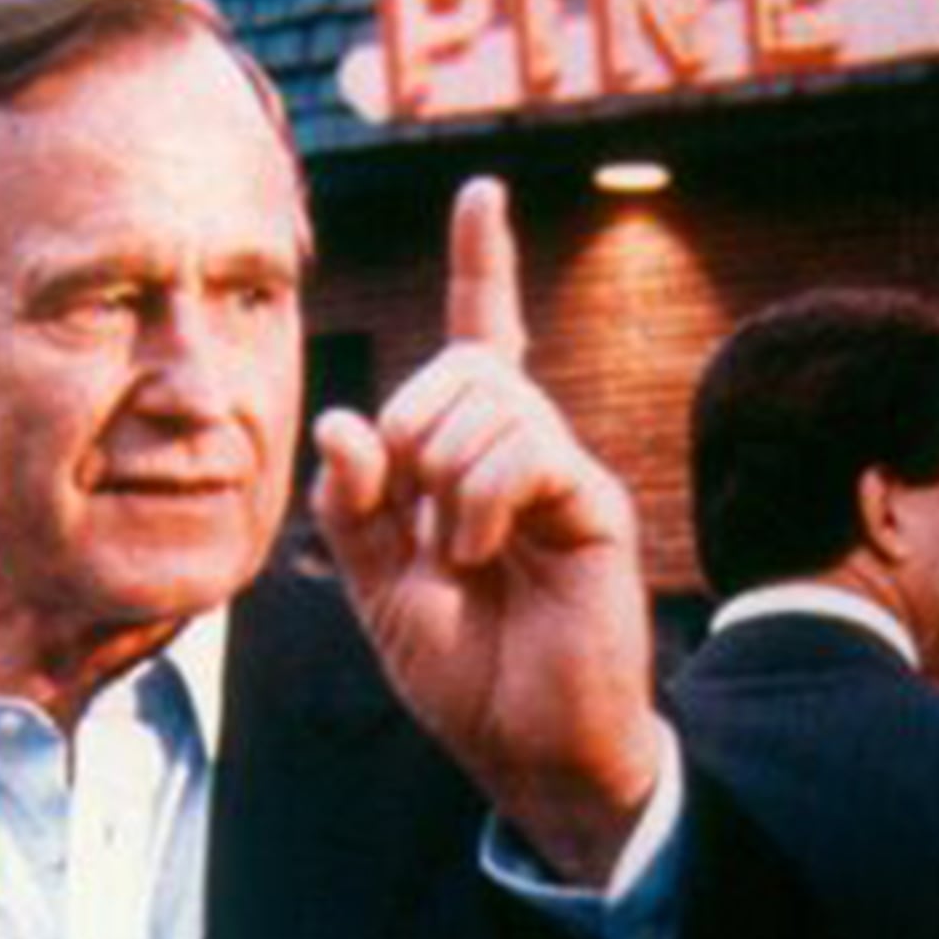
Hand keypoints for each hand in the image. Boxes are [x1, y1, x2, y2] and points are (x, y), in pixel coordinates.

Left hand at [310, 177, 663, 886]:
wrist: (530, 748)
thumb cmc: (466, 676)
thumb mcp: (379, 590)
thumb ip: (353, 508)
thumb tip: (345, 422)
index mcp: (472, 463)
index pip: (481, 340)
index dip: (481, 265)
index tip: (481, 190)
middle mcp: (526, 452)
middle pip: (459, 365)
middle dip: (412, 433)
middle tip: (424, 527)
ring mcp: (564, 473)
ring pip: (487, 401)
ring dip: (444, 483)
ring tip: (462, 558)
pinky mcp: (593, 504)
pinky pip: (521, 451)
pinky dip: (477, 503)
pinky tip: (483, 556)